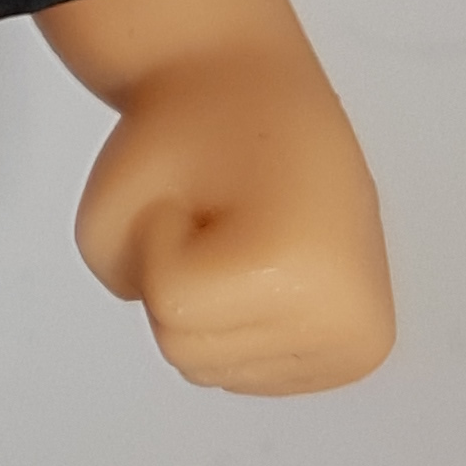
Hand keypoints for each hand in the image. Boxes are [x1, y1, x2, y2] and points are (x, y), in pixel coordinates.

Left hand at [74, 50, 392, 395]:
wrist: (261, 93)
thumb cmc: (192, 130)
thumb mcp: (111, 192)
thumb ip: (115, 270)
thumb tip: (181, 325)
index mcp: (309, 270)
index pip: (169, 305)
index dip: (158, 242)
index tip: (199, 191)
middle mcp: (348, 321)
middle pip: (187, 350)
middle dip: (176, 277)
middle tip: (219, 212)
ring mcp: (355, 343)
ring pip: (210, 368)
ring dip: (200, 301)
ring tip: (239, 237)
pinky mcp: (348, 353)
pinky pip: (242, 373)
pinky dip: (228, 322)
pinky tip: (258, 268)